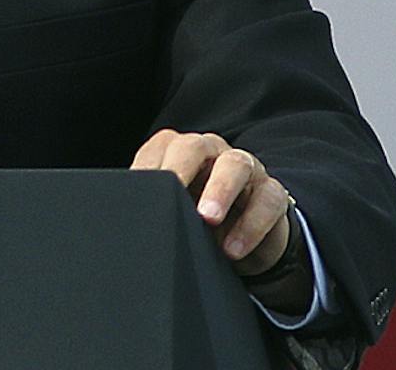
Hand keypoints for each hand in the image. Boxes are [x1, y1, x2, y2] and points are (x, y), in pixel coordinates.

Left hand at [133, 129, 294, 274]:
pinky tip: (233, 249)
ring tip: (207, 218)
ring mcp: (246, 169)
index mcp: (182, 151)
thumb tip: (122, 218)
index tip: (136, 189)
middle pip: (195, 147)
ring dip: (220, 190)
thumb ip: (155, 205)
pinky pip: (268, 199)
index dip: (147, 165)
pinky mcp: (272, 193)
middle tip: (172, 192)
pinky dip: (252, 224)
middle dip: (181, 168)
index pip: (161, 147)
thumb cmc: (199, 218)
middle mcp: (213, 153)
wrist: (246, 241)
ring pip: (235, 165)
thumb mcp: (175, 210)